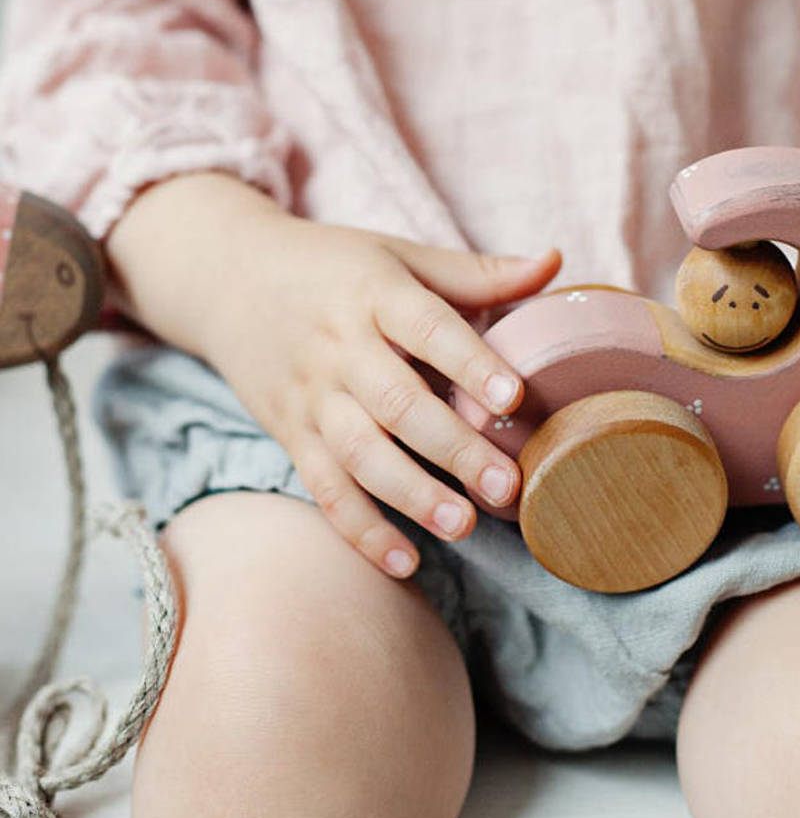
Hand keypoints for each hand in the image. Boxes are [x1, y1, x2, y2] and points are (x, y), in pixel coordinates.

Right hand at [107, 173, 560, 577]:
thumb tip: (556, 262)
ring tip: (463, 527)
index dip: (471, 363)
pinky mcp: (290, 433)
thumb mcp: (399, 256)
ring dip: (411, 495)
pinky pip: (323, 487)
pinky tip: (404, 561)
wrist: (226, 277)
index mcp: (375, 293)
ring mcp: (311, 395)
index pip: (428, 328)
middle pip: (398, 403)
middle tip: (507, 486)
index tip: (515, 398)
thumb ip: (477, 272)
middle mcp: (340, 346)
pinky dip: (359, 528)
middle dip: (455, 450)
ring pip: (360, 454)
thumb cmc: (333, 268)